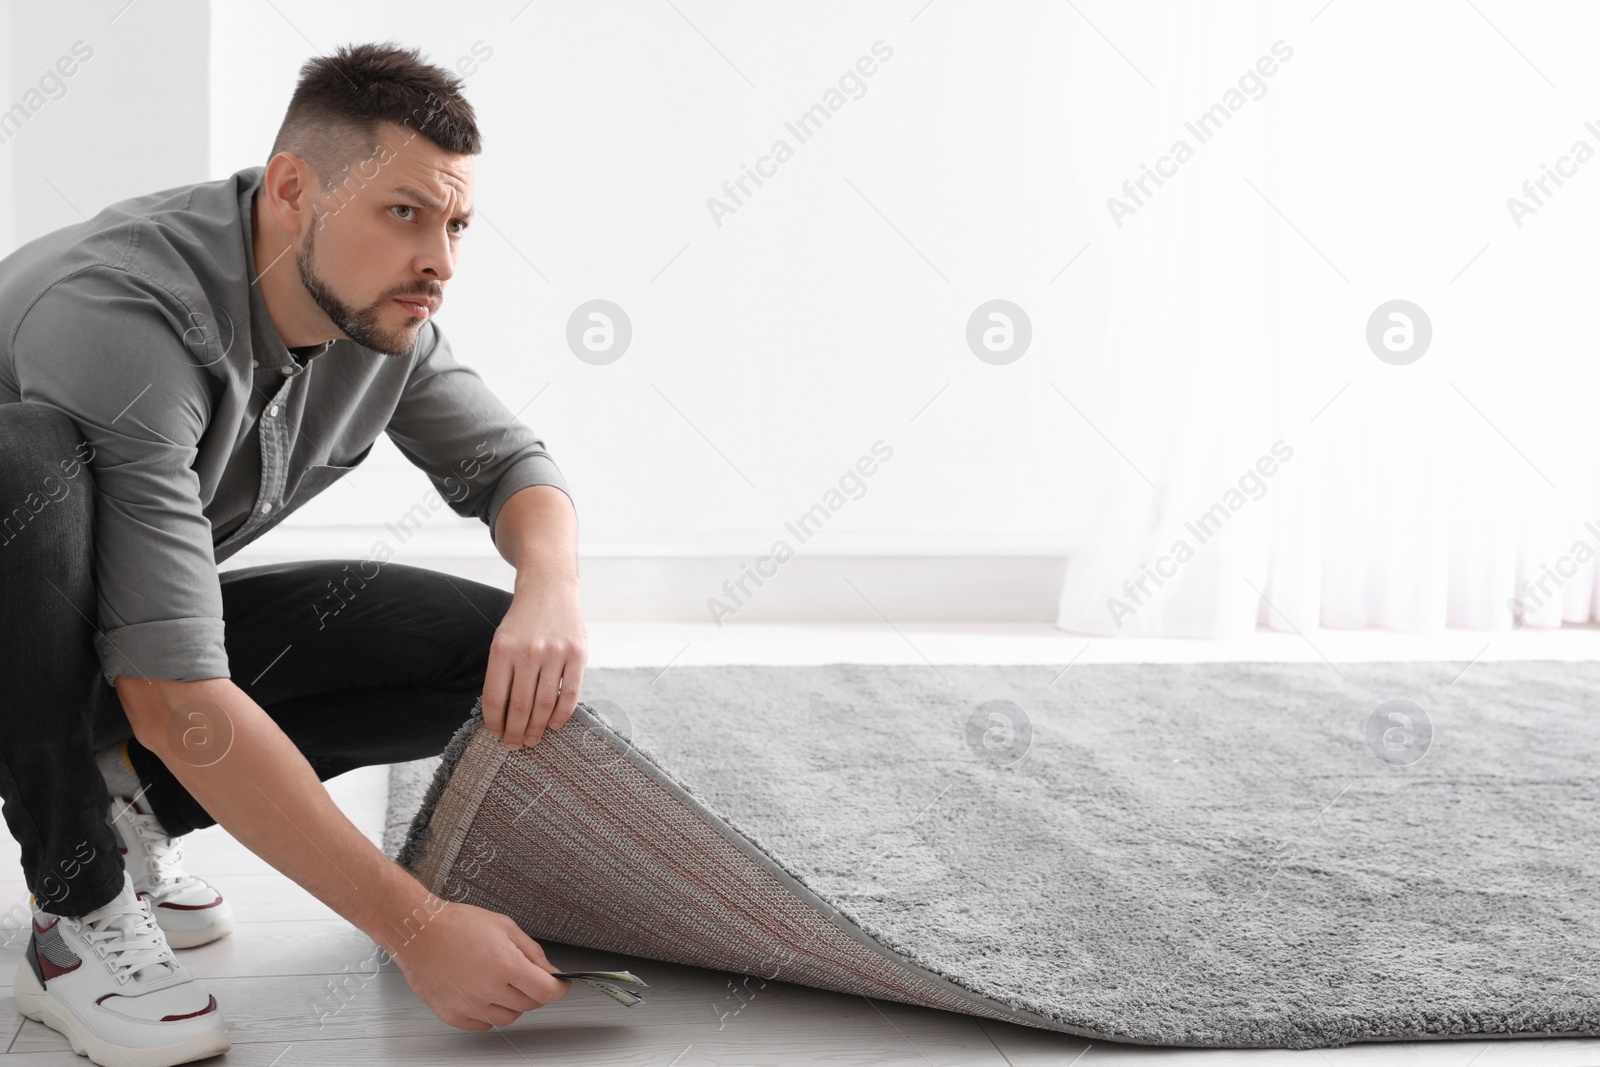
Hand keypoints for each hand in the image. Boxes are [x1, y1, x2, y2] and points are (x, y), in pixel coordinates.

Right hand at [386, 897, 568, 1030]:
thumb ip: (532, 952)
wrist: (417, 931)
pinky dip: (489, 1013)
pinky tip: (483, 993)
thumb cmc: (456, 924)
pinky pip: (483, 1024)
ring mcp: (468, 1005)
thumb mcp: (504, 926)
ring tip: (500, 981)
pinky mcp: (452, 1015)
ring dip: (512, 1003)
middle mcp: (487, 988)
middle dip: (535, 991)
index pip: (546, 991)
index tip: (562, 985)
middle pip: (529, 1005)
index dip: (559, 989)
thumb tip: (550, 971)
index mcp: (504, 963)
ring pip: (508, 1018)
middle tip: (527, 976)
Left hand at [482, 570, 586, 749]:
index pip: (495, 699)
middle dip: (515, 732)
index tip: (496, 735)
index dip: (495, 723)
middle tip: (514, 745)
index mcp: (502, 649)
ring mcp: (555, 652)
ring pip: (545, 704)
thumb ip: (502, 673)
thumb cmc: (523, 622)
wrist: (549, 588)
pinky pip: (570, 693)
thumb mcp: (502, 640)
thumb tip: (502, 716)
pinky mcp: (578, 653)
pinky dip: (562, 714)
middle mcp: (528, 651)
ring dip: (537, 728)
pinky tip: (555, 725)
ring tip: (532, 740)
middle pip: (520, 706)